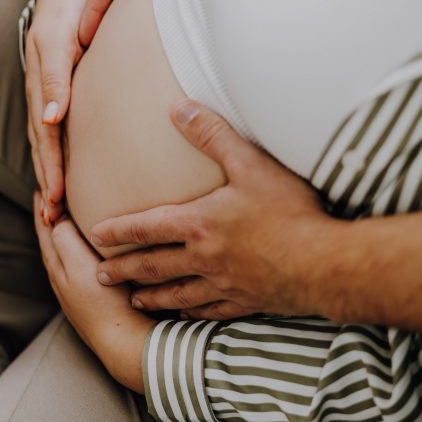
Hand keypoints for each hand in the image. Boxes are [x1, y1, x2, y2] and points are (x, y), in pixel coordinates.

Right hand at [25, 0, 84, 218]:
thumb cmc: (65, 14)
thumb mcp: (59, 41)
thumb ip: (55, 79)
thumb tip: (52, 118)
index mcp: (41, 91)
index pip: (46, 140)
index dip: (51, 171)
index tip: (56, 201)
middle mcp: (40, 100)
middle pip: (42, 151)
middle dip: (47, 186)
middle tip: (53, 222)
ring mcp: (45, 100)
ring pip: (44, 146)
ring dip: (48, 178)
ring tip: (54, 211)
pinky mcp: (53, 98)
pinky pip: (50, 135)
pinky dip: (52, 160)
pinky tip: (59, 178)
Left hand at [33, 193, 154, 392]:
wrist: (122, 341)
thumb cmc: (103, 303)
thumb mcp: (80, 266)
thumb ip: (65, 240)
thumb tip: (55, 221)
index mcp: (57, 268)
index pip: (45, 232)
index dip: (42, 210)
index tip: (40, 191)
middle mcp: (61, 281)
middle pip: (49, 244)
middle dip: (46, 221)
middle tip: (46, 201)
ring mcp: (74, 294)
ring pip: (62, 257)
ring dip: (59, 237)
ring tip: (63, 223)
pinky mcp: (90, 302)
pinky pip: (76, 269)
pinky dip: (73, 253)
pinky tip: (86, 256)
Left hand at [89, 101, 342, 320]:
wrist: (325, 264)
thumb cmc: (289, 213)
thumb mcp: (250, 164)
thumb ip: (212, 134)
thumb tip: (178, 108)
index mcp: (200, 224)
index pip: (147, 227)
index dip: (119, 230)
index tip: (96, 234)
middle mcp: (204, 259)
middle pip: (154, 266)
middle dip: (124, 270)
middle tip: (100, 276)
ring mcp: (225, 285)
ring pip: (178, 294)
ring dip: (152, 297)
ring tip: (135, 300)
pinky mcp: (247, 302)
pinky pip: (210, 312)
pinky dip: (192, 313)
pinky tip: (187, 313)